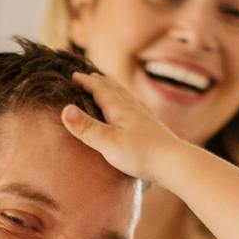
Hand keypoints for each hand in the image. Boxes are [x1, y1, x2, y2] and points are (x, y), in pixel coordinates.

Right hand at [60, 70, 189, 181]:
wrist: (174, 162)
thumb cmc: (140, 154)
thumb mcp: (108, 143)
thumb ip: (86, 128)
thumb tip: (65, 110)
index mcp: (119, 107)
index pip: (98, 88)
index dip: (85, 82)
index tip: (72, 76)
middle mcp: (131, 106)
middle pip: (112, 87)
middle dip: (98, 81)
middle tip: (86, 76)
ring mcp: (142, 114)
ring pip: (124, 95)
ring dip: (112, 88)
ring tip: (106, 86)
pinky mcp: (150, 125)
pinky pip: (134, 105)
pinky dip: (125, 99)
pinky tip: (130, 106)